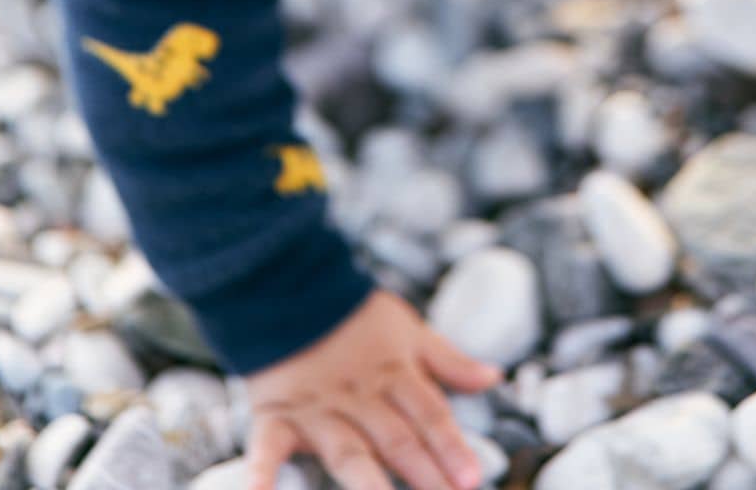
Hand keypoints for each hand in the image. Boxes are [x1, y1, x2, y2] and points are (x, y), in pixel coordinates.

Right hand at [243, 287, 503, 489]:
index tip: (472, 478)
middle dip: (423, 474)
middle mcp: (359, 396)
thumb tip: (494, 377)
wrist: (291, 285)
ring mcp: (318, 409)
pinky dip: (261, 475)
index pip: (429, 413)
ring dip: (367, 485)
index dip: (450, 445)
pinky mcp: (276, 415)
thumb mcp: (409, 330)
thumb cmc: (356, 317)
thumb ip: (448, 361)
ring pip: (348, 452)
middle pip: (396, 439)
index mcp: (393, 373)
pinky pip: (267, 449)